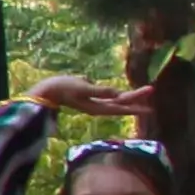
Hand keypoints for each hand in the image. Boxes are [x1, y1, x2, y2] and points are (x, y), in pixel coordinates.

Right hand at [34, 76, 151, 118]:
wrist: (44, 92)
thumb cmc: (62, 88)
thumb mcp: (82, 87)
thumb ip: (100, 91)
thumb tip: (117, 93)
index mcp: (97, 106)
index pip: (121, 105)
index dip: (136, 102)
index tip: (150, 102)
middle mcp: (97, 106)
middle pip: (120, 103)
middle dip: (135, 97)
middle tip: (151, 90)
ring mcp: (92, 102)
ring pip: (114, 100)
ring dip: (126, 96)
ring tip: (140, 93)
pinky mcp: (86, 96)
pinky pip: (105, 95)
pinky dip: (114, 94)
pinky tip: (118, 92)